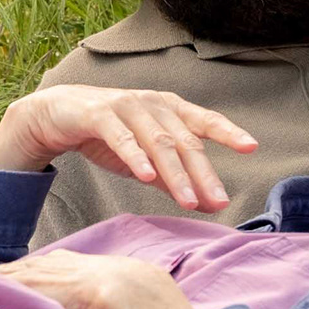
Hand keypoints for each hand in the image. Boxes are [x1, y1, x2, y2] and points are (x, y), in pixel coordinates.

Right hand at [0, 85, 257, 210]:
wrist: (57, 115)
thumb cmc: (109, 135)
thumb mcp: (146, 159)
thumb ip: (175, 179)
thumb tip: (210, 204)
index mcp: (169, 109)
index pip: (204, 120)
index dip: (228, 132)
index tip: (251, 147)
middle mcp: (152, 104)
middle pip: (184, 140)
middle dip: (203, 172)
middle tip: (219, 201)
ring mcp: (126, 106)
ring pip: (157, 142)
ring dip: (174, 172)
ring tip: (189, 200)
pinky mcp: (99, 114)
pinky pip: (121, 137)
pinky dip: (136, 157)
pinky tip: (147, 176)